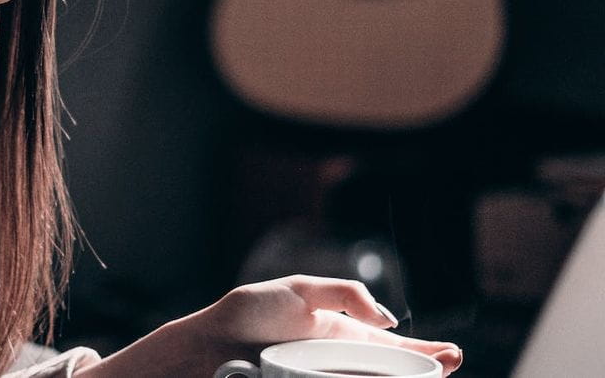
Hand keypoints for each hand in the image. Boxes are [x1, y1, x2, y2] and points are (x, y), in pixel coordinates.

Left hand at [192, 275, 463, 375]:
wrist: (208, 344)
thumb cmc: (250, 312)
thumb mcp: (300, 290)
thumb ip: (344, 296)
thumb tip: (388, 321)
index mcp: (340, 331)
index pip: (391, 343)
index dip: (423, 350)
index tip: (451, 356)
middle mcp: (337, 361)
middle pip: (390, 372)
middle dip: (422, 371)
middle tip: (447, 367)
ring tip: (425, 377)